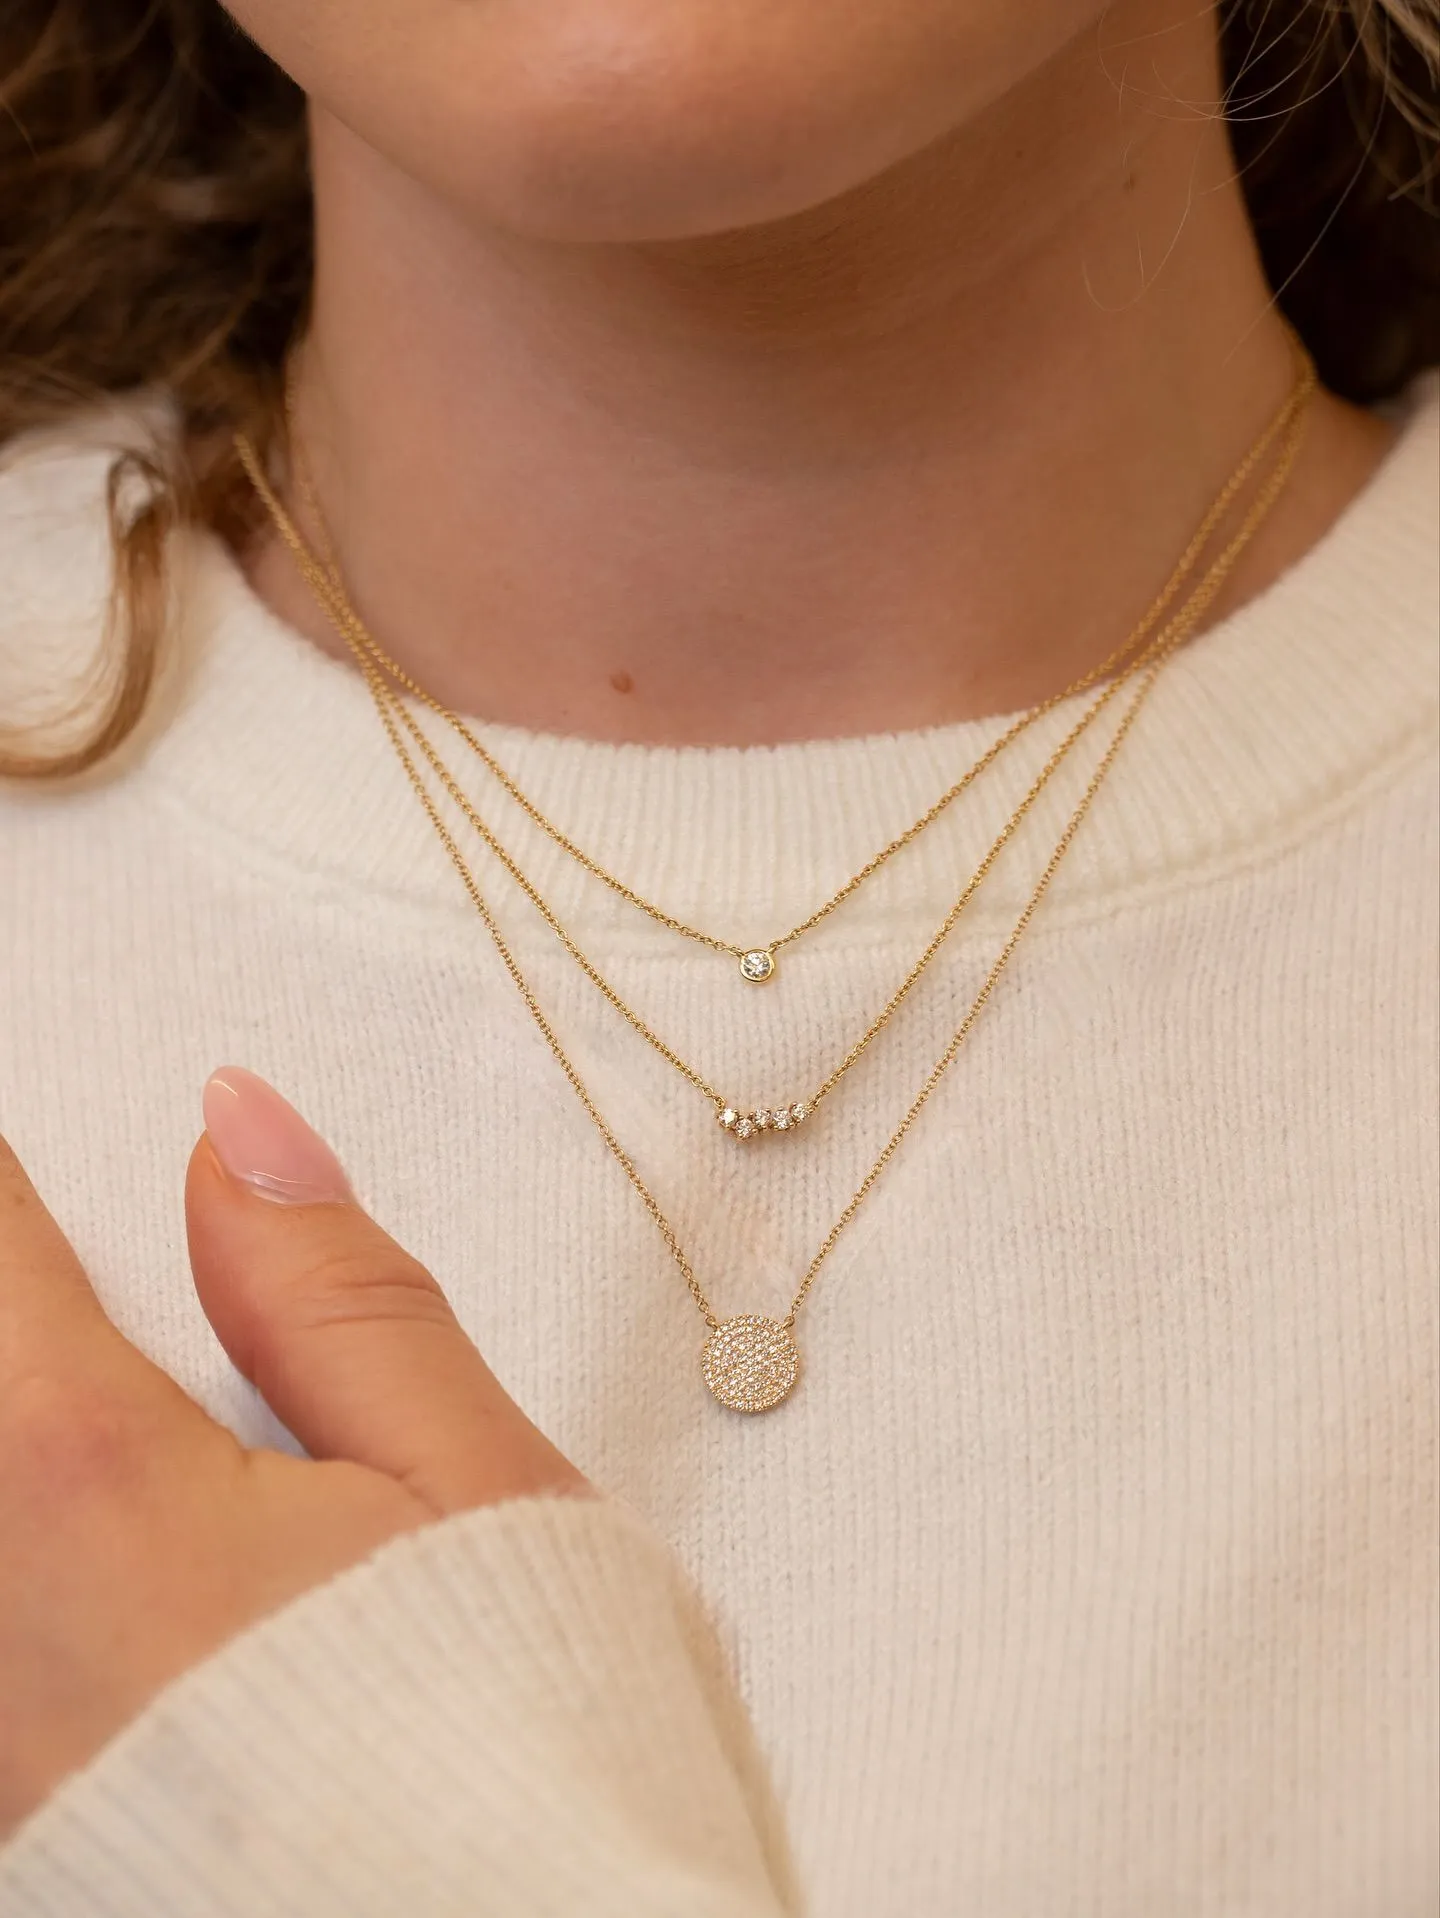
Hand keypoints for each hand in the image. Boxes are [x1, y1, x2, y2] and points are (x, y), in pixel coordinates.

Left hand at [0, 1066, 586, 1830]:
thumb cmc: (514, 1751)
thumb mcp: (473, 1488)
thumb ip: (339, 1298)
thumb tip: (237, 1132)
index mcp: (94, 1488)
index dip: (7, 1179)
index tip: (36, 1158)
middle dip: (3, 1299)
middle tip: (63, 1282)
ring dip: (17, 1419)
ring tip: (101, 1406)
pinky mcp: (12, 1814)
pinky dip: (30, 1531)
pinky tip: (93, 1532)